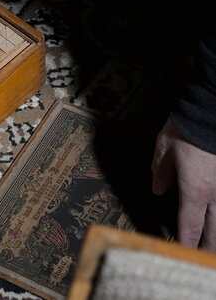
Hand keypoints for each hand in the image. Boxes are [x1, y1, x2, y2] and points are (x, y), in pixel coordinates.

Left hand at [152, 117, 215, 250]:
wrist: (211, 110)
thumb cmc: (187, 127)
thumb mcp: (164, 147)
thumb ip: (161, 171)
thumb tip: (159, 189)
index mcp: (195, 189)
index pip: (189, 226)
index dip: (185, 244)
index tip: (182, 254)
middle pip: (213, 232)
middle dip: (206, 250)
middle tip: (202, 259)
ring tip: (211, 246)